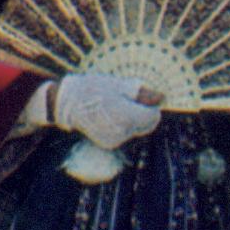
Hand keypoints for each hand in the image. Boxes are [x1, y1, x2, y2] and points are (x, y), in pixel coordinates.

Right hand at [39, 72, 165, 151]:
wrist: (66, 104)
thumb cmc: (92, 89)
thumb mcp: (118, 85)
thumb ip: (142, 93)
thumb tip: (162, 98)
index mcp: (127, 116)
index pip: (153, 116)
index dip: (150, 105)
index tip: (139, 97)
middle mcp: (123, 132)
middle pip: (146, 124)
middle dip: (141, 112)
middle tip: (125, 100)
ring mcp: (115, 140)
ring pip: (136, 130)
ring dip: (131, 119)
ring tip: (113, 106)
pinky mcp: (108, 144)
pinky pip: (124, 134)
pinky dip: (122, 125)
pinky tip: (108, 116)